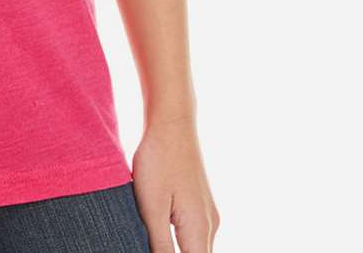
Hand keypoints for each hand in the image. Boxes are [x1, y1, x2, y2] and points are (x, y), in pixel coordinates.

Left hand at [131, 115, 219, 251]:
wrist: (172, 123)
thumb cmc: (159, 161)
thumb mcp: (152, 209)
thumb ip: (161, 246)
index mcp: (199, 230)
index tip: (158, 248)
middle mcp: (211, 226)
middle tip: (153, 242)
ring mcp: (207, 215)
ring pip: (197, 250)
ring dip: (180, 252)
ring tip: (155, 238)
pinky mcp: (200, 205)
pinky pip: (195, 236)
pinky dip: (181, 244)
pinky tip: (161, 235)